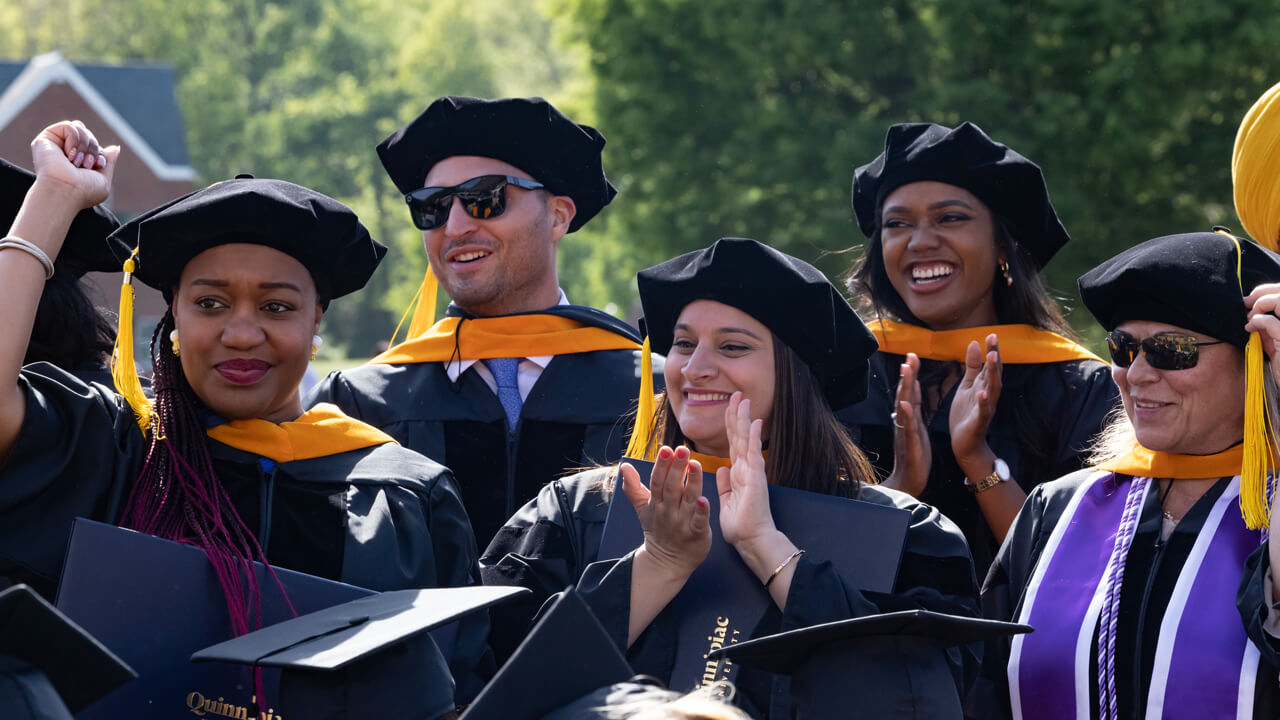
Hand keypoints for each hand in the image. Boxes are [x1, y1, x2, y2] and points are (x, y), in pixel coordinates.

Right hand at [29, 120, 117, 209]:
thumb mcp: (103, 178)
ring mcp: (54, 145)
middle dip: (93, 148)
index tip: (99, 164)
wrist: (66, 191)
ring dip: (85, 146)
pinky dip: (74, 140)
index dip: (99, 152)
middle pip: (87, 134)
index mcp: (76, 161)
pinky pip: (69, 126)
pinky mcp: (46, 138)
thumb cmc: (83, 191)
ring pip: (80, 127)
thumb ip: (108, 162)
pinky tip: (68, 155)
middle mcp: (64, 152)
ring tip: (77, 162)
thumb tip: (115, 148)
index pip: (94, 145)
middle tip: (87, 165)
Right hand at [620, 445, 710, 577]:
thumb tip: (624, 466)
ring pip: (687, 500)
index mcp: (656, 503)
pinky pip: (698, 522)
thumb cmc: (658, 530)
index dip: (661, 465)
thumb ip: (633, 487)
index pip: (657, 481)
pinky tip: (704, 500)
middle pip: (671, 487)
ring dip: (691, 482)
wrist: (667, 562)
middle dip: (676, 468)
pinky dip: (702, 512)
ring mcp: (682, 523)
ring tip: (695, 464)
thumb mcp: (643, 508)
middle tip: (682, 449)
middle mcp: (668, 511)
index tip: (666, 449)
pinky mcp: (696, 534)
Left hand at [717, 392, 775, 548]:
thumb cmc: (741, 526)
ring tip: (743, 399)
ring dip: (744, 418)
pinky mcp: (756, 477)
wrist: (752, 541)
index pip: (732, 443)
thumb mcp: (726, 501)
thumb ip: (724, 484)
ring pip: (745, 439)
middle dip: (737, 414)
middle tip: (737, 394)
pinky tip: (754, 420)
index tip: (729, 407)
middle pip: (739, 436)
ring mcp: (752, 471)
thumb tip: (722, 469)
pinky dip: (752, 436)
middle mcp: (746, 469)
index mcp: (738, 474)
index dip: (730, 425)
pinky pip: (752, 452)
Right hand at [884, 352, 930, 495]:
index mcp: (909, 420)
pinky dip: (905, 415)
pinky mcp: (910, 444)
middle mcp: (904, 423)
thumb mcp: (915, 431)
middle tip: (909, 355)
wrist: (908, 482)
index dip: (911, 375)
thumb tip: (910, 393)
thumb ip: (912, 412)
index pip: (909, 393)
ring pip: (905, 406)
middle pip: (905, 394)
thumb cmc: (914, 458)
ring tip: (907, 370)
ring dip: (905, 387)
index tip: (912, 357)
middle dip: (908, 374)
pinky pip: (907, 427)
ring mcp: (906, 432)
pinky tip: (904, 404)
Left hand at [950, 334, 1001, 476]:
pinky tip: (983, 392)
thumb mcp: (968, 386)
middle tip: (993, 340)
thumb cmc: (967, 413)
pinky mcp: (979, 422)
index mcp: (984, 385)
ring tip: (992, 358)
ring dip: (993, 374)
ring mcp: (986, 408)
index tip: (991, 334)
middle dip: (994, 357)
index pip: (991, 365)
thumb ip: (973, 366)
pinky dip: (984, 401)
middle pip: (994, 373)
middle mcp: (989, 395)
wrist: (965, 443)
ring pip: (992, 389)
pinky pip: (983, 411)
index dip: (992, 350)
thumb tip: (975, 343)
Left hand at [1245, 283, 1279, 385]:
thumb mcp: (1272, 342)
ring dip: (1260, 305)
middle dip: (1262, 294)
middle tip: (1246, 302)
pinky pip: (1270, 322)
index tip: (1249, 298)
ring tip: (1250, 316)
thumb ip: (1265, 328)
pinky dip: (1257, 321)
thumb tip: (1250, 313)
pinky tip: (1249, 328)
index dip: (1266, 291)